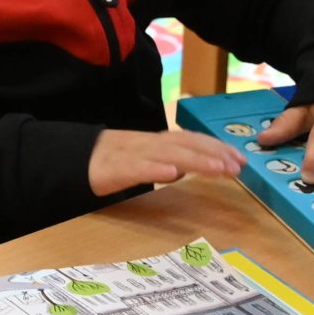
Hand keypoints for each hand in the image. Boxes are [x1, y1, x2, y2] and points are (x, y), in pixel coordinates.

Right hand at [87, 127, 244, 196]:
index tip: (240, 159)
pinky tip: (172, 173)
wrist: (73, 159)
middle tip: (239, 165)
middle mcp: (150, 144)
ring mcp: (133, 154)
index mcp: (158, 142)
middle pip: (186, 144)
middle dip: (215, 154)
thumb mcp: (146, 160)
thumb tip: (191, 167)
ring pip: (169, 153)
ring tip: (219, 169)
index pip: (192, 140)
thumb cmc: (112, 161)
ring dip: (196, 160)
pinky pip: (138, 168)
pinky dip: (155, 169)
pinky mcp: (116, 169)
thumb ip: (168, 162)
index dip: (217, 148)